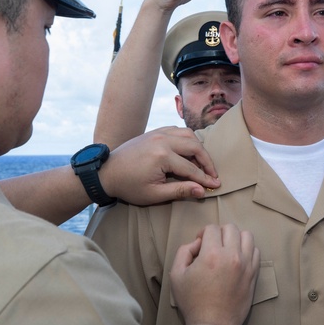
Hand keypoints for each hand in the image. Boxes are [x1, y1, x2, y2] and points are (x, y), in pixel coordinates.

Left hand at [100, 127, 220, 203]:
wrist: (107, 172)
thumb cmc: (129, 186)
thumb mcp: (154, 194)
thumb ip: (180, 191)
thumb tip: (201, 191)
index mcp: (162, 156)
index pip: (191, 168)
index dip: (205, 178)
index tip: (216, 186)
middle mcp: (163, 140)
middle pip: (195, 146)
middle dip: (207, 161)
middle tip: (212, 174)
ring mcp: (158, 133)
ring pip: (188, 134)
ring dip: (198, 147)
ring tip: (202, 163)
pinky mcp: (154, 131)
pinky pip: (177, 130)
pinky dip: (187, 139)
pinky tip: (188, 151)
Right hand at [170, 224, 259, 324]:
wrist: (213, 324)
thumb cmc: (192, 301)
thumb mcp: (176, 275)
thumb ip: (184, 251)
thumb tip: (198, 243)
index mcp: (212, 254)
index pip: (212, 228)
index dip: (203, 233)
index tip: (199, 244)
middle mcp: (232, 256)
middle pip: (231, 228)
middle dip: (219, 232)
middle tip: (212, 245)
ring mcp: (246, 264)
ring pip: (247, 236)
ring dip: (235, 238)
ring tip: (227, 249)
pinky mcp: (254, 274)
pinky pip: (255, 251)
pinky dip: (247, 250)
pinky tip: (237, 259)